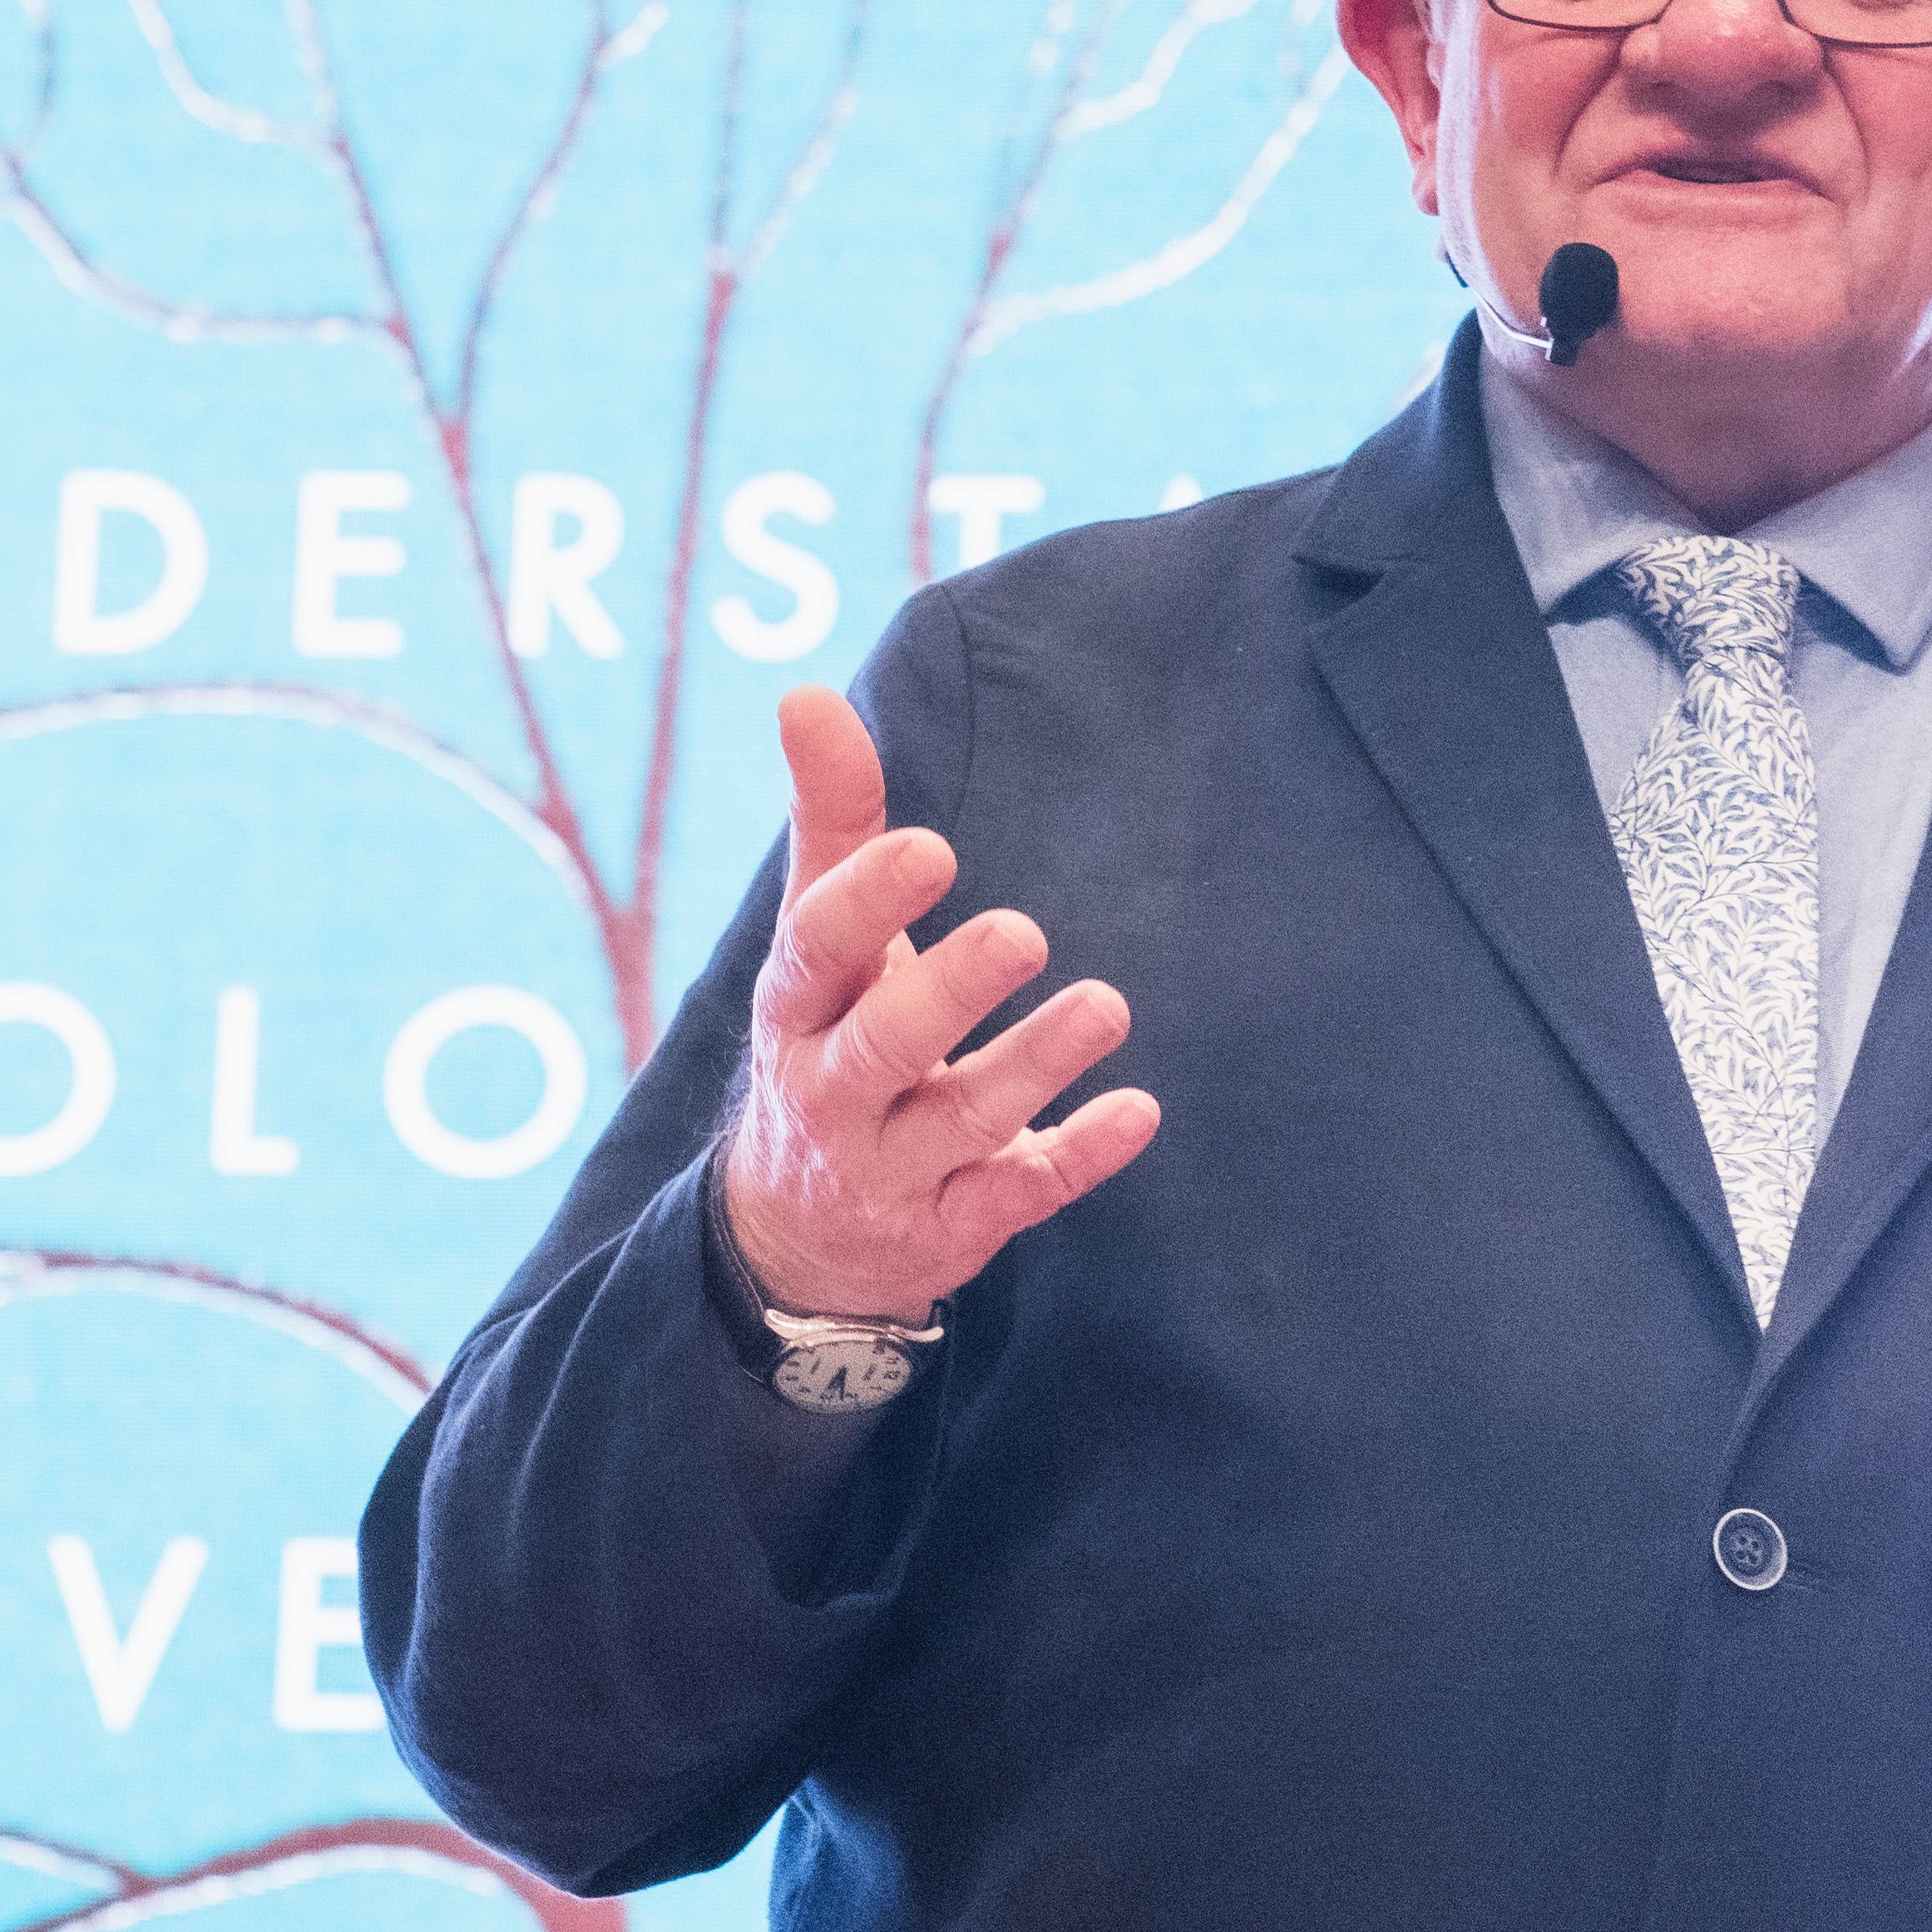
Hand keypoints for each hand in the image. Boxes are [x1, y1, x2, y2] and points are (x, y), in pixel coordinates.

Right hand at [714, 686, 1160, 1322]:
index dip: (868, 902)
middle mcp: (832, 1092)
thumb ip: (831, 820)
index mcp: (798, 1007)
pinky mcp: (952, 1225)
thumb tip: (806, 693)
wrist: (793, 1239)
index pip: (816, 949)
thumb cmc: (828, 1037)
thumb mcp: (818, 941)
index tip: (930, 848)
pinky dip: (1078, 1155)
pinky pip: (1018, 1194)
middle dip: (950, 993)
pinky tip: (1139, 1111)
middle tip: (1024, 932)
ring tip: (1107, 1006)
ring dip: (1033, 1066)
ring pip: (960, 1121)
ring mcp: (891, 1168)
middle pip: (882, 1046)